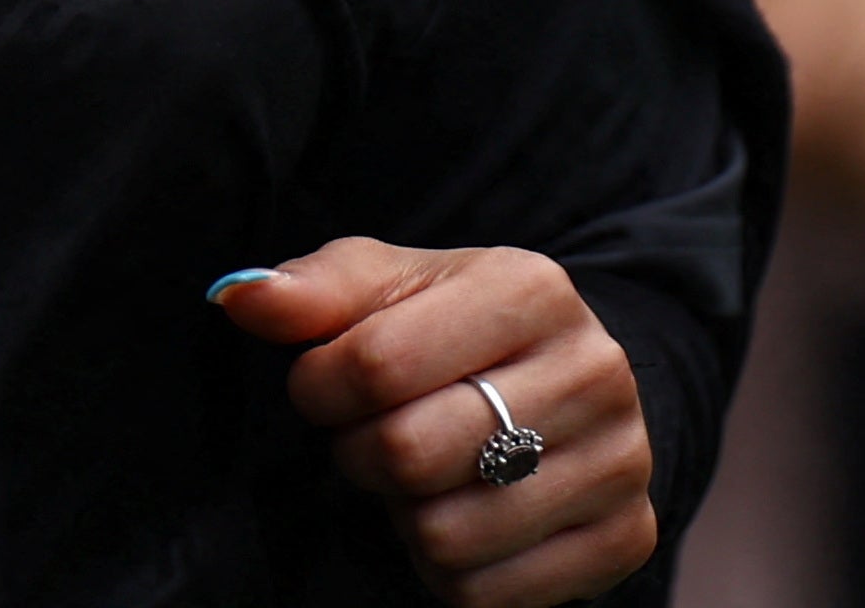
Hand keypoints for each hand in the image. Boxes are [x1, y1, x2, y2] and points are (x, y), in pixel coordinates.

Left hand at [210, 239, 653, 606]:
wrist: (567, 386)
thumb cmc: (453, 332)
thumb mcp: (388, 288)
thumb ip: (313, 290)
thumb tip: (238, 298)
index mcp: (531, 287)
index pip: (375, 363)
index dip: (320, 388)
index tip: (325, 387)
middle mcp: (595, 369)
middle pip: (409, 453)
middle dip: (364, 455)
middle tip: (375, 438)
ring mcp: (622, 460)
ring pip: (445, 536)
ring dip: (406, 517)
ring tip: (421, 479)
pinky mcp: (626, 538)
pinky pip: (486, 595)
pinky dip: (449, 572)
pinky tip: (461, 517)